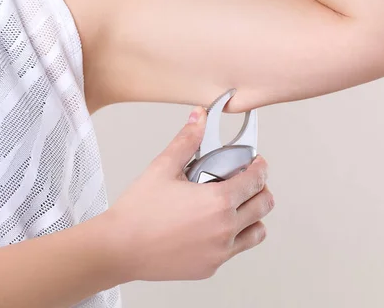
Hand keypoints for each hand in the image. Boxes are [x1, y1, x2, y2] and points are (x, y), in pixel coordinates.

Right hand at [103, 107, 273, 281]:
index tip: (257, 163)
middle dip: (261, 189)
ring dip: (253, 216)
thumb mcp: (163, 168)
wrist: (118, 249)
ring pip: (257, 231)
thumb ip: (187, 140)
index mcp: (219, 201)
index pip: (257, 180)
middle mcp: (225, 228)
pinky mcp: (210, 267)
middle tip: (248, 182)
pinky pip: (235, 250)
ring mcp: (220, 251)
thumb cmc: (138, 212)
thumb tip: (199, 117)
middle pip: (264, 205)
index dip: (260, 167)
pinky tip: (215, 226)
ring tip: (236, 206)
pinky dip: (234, 237)